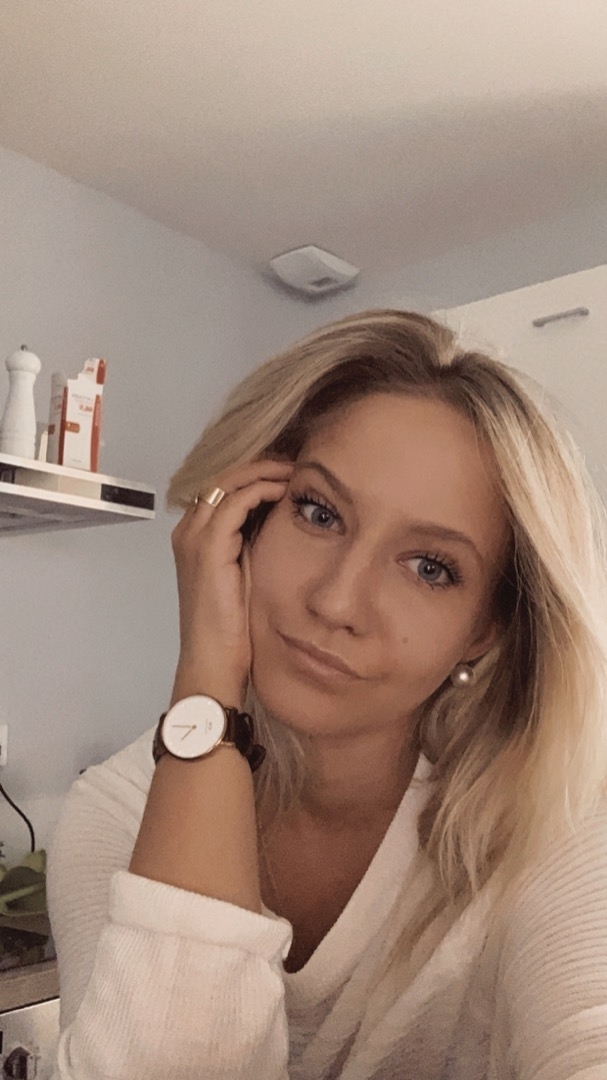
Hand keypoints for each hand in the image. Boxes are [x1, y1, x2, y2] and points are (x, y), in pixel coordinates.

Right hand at [169, 459, 293, 706]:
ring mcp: (194, 537)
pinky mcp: (207, 548)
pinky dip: (261, 489)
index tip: (288, 471)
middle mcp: (187, 531)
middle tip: (295, 461)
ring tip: (294, 471)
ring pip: (228, 482)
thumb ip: (252, 543)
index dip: (253, 474)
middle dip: (260, 465)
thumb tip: (282, 518)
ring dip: (263, 471)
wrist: (212, 661)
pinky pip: (236, 502)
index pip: (221, 487)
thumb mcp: (244, 574)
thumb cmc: (231, 628)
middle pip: (222, 477)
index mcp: (193, 536)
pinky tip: (285, 491)